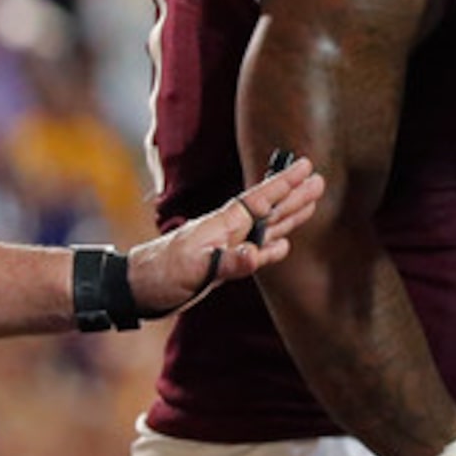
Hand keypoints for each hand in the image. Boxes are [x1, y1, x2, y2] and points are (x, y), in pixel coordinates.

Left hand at [130, 153, 322, 315]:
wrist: (135, 289)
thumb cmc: (159, 274)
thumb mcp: (192, 269)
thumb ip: (227, 262)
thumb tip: (256, 254)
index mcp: (222, 225)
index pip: (260, 201)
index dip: (283, 185)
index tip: (304, 166)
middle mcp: (228, 232)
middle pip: (269, 210)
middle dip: (294, 195)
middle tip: (319, 180)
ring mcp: (227, 248)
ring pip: (266, 228)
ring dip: (289, 216)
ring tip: (311, 203)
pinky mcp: (224, 265)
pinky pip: (256, 251)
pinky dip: (273, 246)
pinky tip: (285, 243)